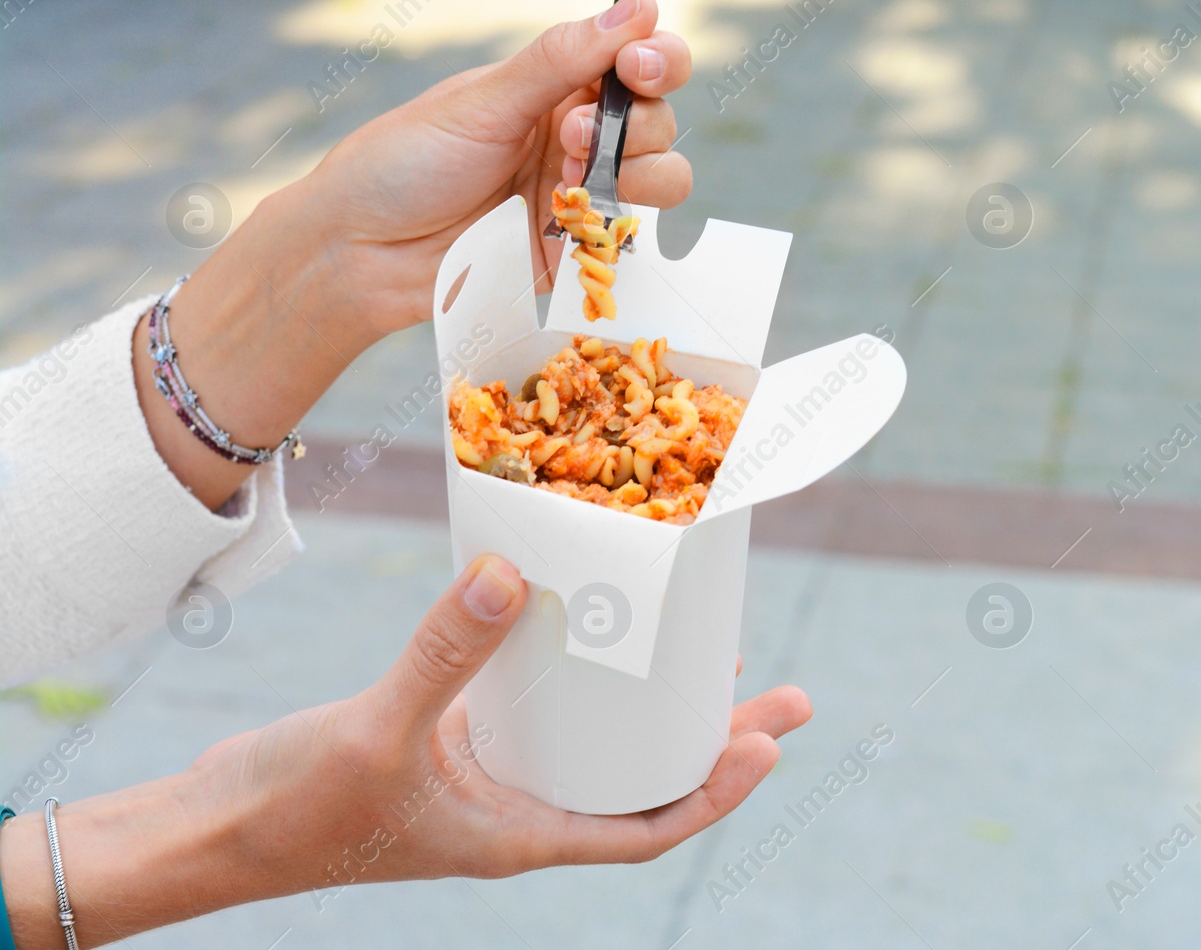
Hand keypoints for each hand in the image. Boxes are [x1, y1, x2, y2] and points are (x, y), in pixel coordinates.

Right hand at [202, 555, 808, 887]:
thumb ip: (445, 654)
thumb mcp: (380, 732)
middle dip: (715, 740)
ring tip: (715, 657)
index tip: (769, 744)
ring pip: (597, 741)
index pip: (645, 828)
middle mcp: (517, 807)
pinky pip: (538, 705)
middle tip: (782, 693)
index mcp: (519, 833)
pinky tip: (592, 627)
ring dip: (655, 704)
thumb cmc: (292, 811)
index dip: (714, 792)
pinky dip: (577, 673)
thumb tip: (510, 574)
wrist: (211, 830)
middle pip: (642, 779)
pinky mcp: (452, 738)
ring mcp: (487, 774)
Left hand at [287, 0, 692, 338]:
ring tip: (570, 184)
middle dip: (635, 124)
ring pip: (664, 177)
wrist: (361, 251)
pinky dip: (618, 228)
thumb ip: (563, 58)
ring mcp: (583, 194)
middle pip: (661, 118)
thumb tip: (637, 5)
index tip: (637, 66)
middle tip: (573, 135)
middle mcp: (579, 136)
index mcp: (556, 85)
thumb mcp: (482, 102)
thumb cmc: (404, 163)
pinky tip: (566, 224)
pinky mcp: (578, 251)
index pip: (640, 58)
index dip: (658, 57)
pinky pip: (633, 238)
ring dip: (638, 174)